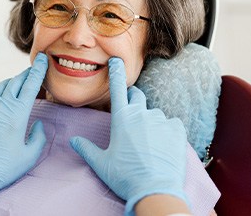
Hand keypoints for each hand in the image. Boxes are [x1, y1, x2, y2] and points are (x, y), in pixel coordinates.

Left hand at [0, 53, 47, 214]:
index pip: (31, 85)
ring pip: (0, 87)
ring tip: (17, 85)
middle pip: (16, 81)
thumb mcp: (30, 156)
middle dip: (26, 73)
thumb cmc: (3, 167)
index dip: (39, 70)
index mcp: (18, 113)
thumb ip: (39, 136)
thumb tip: (39, 124)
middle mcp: (1, 105)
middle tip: (33, 70)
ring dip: (11, 83)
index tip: (43, 59)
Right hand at [70, 57, 187, 215]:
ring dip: (149, 121)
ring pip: (154, 113)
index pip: (117, 88)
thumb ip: (87, 149)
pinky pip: (171, 123)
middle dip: (132, 100)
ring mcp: (161, 121)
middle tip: (130, 114)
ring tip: (147, 141)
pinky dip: (167, 129)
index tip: (116, 60)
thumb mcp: (101, 163)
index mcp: (122, 119)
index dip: (116, 72)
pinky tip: (163, 143)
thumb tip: (74, 141)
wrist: (155, 190)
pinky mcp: (177, 130)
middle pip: (137, 96)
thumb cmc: (126, 177)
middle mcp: (142, 114)